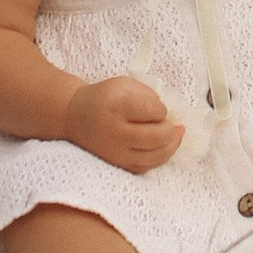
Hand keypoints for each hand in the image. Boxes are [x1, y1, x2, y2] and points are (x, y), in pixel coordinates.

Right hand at [65, 76, 184, 172]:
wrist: (76, 116)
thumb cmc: (105, 97)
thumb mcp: (125, 84)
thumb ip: (148, 95)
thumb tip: (169, 113)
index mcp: (117, 107)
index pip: (152, 112)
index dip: (162, 110)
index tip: (159, 107)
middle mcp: (116, 133)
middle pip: (157, 138)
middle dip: (171, 131)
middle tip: (174, 124)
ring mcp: (117, 152)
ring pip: (155, 157)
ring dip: (171, 146)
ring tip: (176, 135)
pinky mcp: (118, 164)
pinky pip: (146, 168)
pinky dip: (159, 158)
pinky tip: (163, 147)